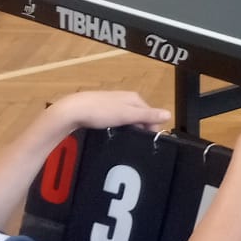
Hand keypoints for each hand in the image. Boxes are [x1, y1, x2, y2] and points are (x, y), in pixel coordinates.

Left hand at [48, 91, 171, 133]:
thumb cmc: (100, 111)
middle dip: (140, 129)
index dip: (152, 128)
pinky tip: (112, 135)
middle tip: (134, 143)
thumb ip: (148, 116)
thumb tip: (168, 114)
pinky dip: (118, 129)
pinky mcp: (103, 112)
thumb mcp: (127, 115)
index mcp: (134, 98)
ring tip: (123, 140)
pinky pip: (117, 122)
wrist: (73, 111)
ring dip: (128, 130)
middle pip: (140, 117)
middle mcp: (125, 99)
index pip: (151, 114)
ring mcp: (113, 105)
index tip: (148, 142)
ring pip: (128, 120)